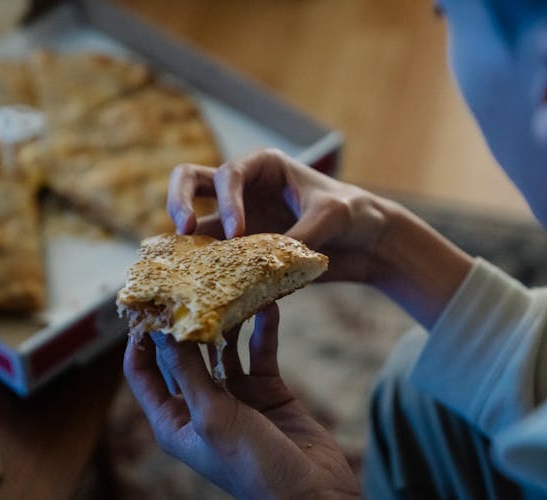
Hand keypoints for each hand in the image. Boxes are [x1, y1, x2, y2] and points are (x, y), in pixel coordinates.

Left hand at [123, 303, 360, 498]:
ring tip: (231, 287)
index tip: (147, 304)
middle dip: (187, 321)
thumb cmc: (253, 466)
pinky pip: (260, 352)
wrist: (313, 491)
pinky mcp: (267, 389)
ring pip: (224, 347)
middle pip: (184, 354)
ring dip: (228, 321)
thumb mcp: (212, 417)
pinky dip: (263, 330)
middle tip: (191, 282)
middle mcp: (200, 405)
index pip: (143, 373)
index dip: (140, 340)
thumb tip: (162, 329)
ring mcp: (235, 396)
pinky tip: (268, 306)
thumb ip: (188, 371)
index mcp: (174, 420)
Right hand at [167, 148, 393, 282]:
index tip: (238, 233)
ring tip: (183, 268)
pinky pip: (215, 258)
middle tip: (185, 231)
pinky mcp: (243, 251)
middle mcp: (243, 190)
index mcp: (264, 167)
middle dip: (179, 201)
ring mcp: (239, 220)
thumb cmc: (354, 214)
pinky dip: (206, 271)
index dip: (228, 202)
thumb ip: (300, 234)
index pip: (229, 175)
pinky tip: (204, 290)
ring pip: (196, 224)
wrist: (367, 243)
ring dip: (187, 244)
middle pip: (190, 180)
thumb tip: (264, 265)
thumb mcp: (333, 216)